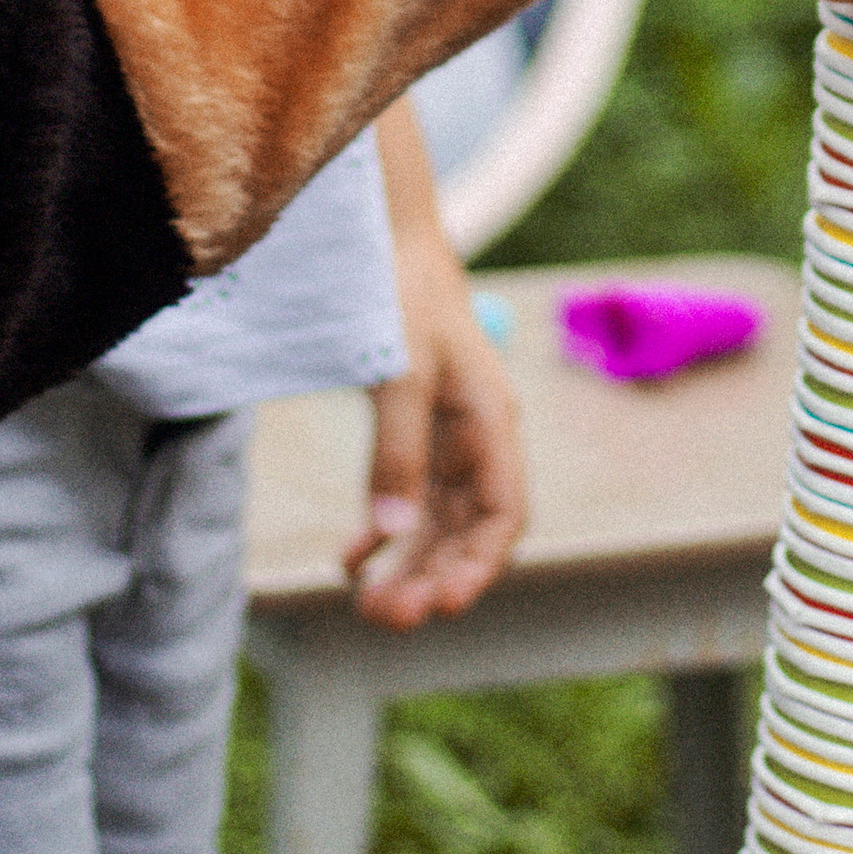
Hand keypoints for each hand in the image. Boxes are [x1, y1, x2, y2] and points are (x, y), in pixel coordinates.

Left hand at [347, 206, 526, 630]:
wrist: (382, 235)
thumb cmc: (399, 292)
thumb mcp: (399, 369)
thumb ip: (397, 451)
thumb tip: (389, 534)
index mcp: (490, 419)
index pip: (503, 514)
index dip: (479, 566)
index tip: (441, 605)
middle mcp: (476, 436)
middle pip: (467, 530)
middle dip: (432, 577)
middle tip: (384, 618)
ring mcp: (445, 435)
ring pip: (436, 523)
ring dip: (407, 566)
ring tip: (368, 606)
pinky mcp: (413, 429)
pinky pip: (406, 498)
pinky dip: (380, 534)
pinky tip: (349, 562)